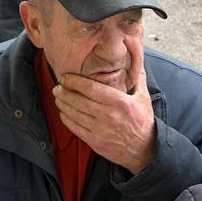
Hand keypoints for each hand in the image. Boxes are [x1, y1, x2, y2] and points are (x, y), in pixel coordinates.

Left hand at [53, 35, 156, 174]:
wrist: (144, 149)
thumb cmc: (143, 120)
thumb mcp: (143, 96)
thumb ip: (137, 74)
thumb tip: (136, 50)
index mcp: (120, 103)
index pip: (92, 89)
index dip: (75, 82)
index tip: (65, 76)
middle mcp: (108, 117)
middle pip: (79, 101)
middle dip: (65, 92)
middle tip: (57, 85)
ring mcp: (100, 131)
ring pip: (74, 114)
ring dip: (63, 104)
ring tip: (58, 96)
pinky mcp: (95, 142)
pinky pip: (75, 128)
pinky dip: (66, 118)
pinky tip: (63, 111)